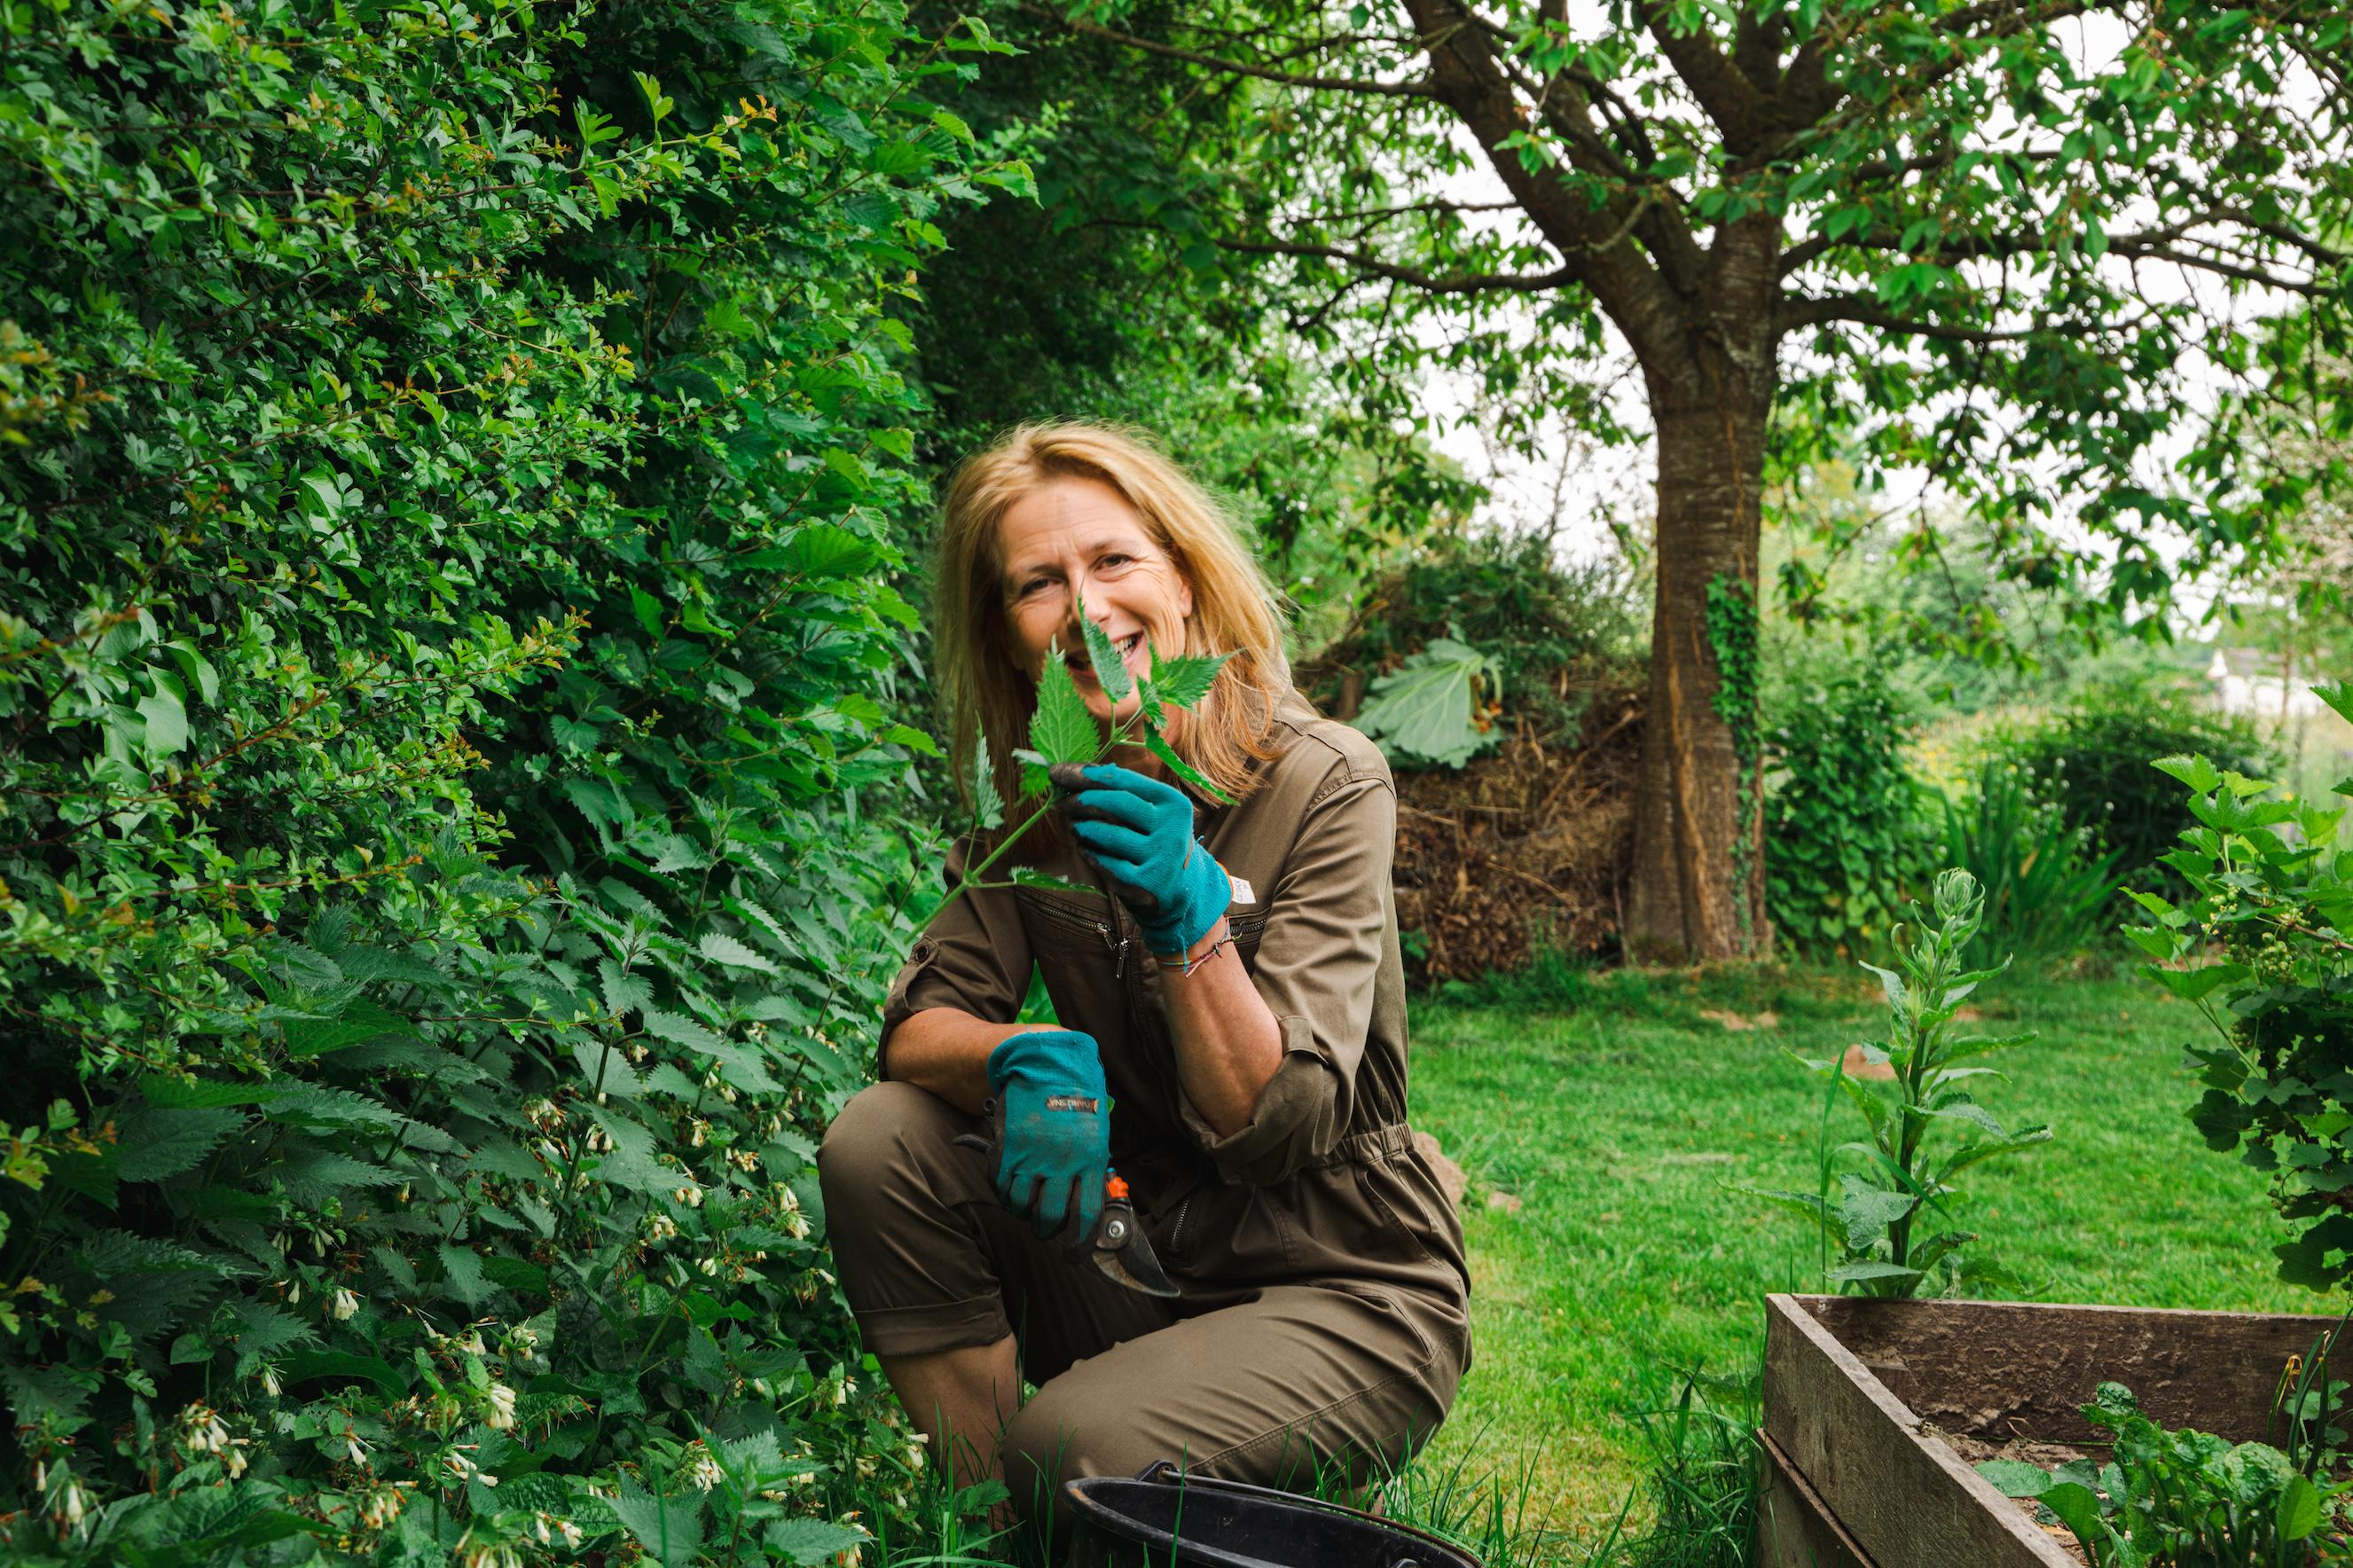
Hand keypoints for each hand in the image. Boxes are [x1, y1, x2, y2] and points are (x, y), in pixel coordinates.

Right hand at [985, 1028, 1110, 1242]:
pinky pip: (1002, 1186)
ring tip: (1028, 1205)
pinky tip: (1013, 1186)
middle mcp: (1062, 1160)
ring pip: (1022, 1206)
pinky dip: (1005, 1193)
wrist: (1046, 1065)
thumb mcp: (1096, 1135)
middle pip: (1051, 1217)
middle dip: (1047, 1230)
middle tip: (1046, 1226)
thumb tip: (1086, 1212)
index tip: (1074, 1255)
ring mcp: (1032, 1155)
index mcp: (1090, 1158)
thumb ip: (1090, 1171)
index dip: (1078, 1244)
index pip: (1085, 1216)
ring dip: (1024, 1213)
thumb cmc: (1077, 1101)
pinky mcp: (1008, 1148)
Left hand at [1050, 762, 1229, 956]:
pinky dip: (1090, 853)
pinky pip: (1107, 862)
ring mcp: (1161, 857)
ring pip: (1109, 834)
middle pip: (1116, 803)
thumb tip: (1076, 775)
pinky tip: (1084, 849)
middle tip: (1062, 802)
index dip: (1087, 775)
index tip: (1059, 772)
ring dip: (1083, 828)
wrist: (1186, 889)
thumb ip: (1125, 794)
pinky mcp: (1146, 883)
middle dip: (1081, 800)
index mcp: (1174, 803)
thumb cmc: (1159, 842)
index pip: (1124, 780)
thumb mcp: (1156, 814)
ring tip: (1073, 826)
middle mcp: (1172, 828)